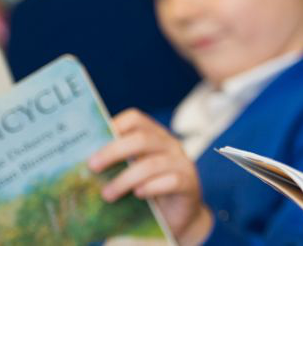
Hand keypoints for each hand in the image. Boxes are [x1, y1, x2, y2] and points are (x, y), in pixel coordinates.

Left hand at [87, 110, 212, 245]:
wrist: (175, 217)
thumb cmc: (146, 191)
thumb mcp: (129, 173)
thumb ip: (114, 165)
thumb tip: (78, 164)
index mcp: (152, 136)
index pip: (135, 119)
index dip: (114, 125)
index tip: (91, 142)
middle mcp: (169, 145)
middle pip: (142, 138)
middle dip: (113, 152)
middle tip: (92, 167)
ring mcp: (182, 163)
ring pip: (153, 163)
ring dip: (125, 179)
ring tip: (107, 195)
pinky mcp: (190, 184)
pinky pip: (171, 181)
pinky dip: (151, 188)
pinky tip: (138, 195)